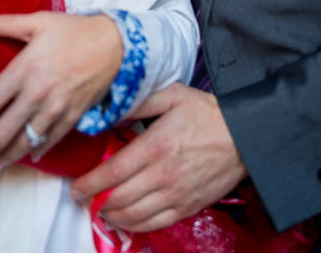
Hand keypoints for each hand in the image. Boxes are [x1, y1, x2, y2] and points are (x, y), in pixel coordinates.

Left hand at [0, 10, 122, 164]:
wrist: (114, 44)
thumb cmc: (73, 30)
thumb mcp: (39, 21)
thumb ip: (6, 24)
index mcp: (24, 69)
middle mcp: (37, 93)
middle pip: (1, 131)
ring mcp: (55, 109)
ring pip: (23, 142)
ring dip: (4, 156)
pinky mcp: (72, 117)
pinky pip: (49, 141)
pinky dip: (35, 151)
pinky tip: (25, 154)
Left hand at [70, 82, 246, 231]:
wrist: (244, 138)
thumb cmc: (207, 113)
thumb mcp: (172, 95)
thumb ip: (140, 101)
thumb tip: (113, 109)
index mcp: (156, 146)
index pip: (113, 173)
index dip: (89, 184)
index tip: (76, 188)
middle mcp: (163, 175)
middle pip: (118, 198)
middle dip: (95, 201)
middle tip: (84, 197)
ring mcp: (175, 195)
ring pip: (133, 216)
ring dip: (111, 216)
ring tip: (100, 209)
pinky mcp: (187, 207)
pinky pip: (154, 224)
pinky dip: (134, 226)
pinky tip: (124, 220)